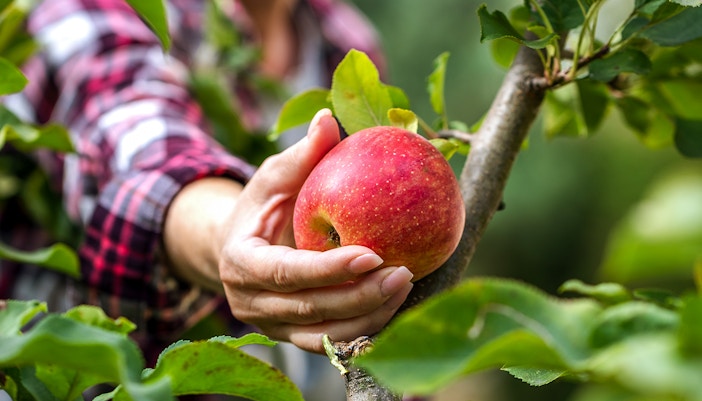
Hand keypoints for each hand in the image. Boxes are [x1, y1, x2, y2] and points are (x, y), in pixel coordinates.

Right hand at [218, 109, 413, 352]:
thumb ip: (301, 156)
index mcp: (240, 263)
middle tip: (405, 273)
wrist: (238, 249)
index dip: (327, 269)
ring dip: (369, 316)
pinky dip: (365, 328)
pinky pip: (332, 341)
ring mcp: (272, 326)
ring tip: (406, 287)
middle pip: (311, 308)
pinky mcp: (293, 337)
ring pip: (325, 334)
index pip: (284, 272)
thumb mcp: (274, 178)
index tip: (372, 253)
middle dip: (360, 295)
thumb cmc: (261, 206)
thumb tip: (329, 119)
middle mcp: (251, 303)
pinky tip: (396, 307)